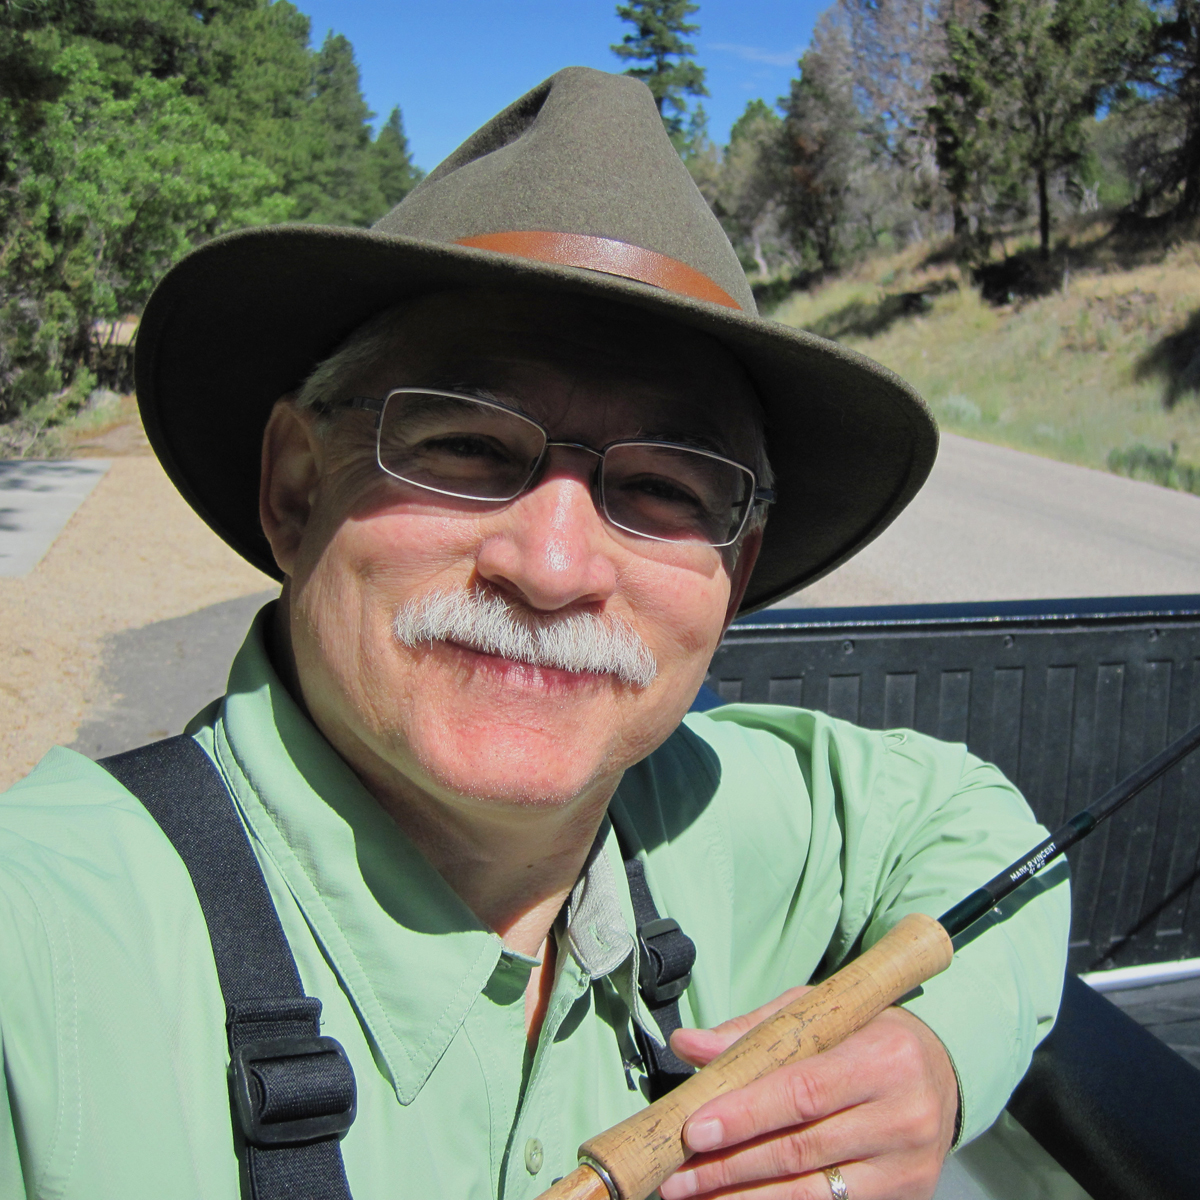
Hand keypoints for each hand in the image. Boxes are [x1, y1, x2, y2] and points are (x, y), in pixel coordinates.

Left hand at [658, 988, 958, 1199]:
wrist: (940, 1072)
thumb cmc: (867, 1035)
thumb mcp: (819, 1015)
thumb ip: (753, 1031)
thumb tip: (687, 1043)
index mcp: (884, 1056)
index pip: (804, 1092)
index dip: (746, 1114)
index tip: (694, 1130)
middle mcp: (903, 1115)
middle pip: (801, 1149)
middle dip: (730, 1165)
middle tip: (676, 1175)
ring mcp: (906, 1165)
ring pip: (812, 1192)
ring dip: (743, 1197)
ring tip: (693, 1195)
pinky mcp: (905, 1196)